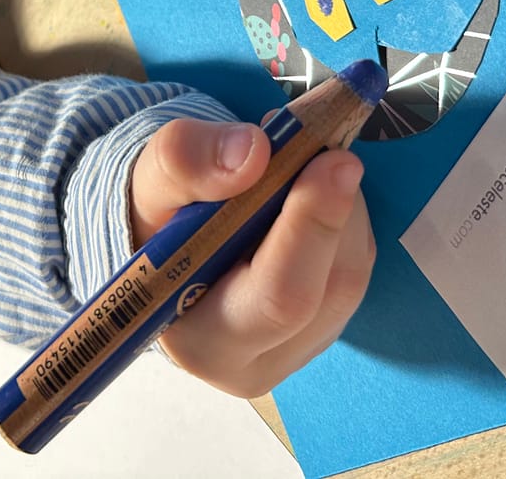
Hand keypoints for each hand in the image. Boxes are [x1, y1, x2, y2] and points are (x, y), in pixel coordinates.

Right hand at [130, 117, 374, 397]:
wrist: (165, 239)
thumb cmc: (154, 217)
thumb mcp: (150, 179)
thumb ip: (187, 161)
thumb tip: (253, 152)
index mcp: (205, 343)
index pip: (278, 297)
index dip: (312, 226)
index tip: (332, 160)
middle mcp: (260, 361)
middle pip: (330, 288)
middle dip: (335, 208)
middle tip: (328, 144)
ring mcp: (301, 348)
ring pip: (351, 274)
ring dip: (342, 205)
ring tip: (302, 155)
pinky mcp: (327, 322)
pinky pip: (355, 266)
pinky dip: (345, 215)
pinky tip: (310, 184)